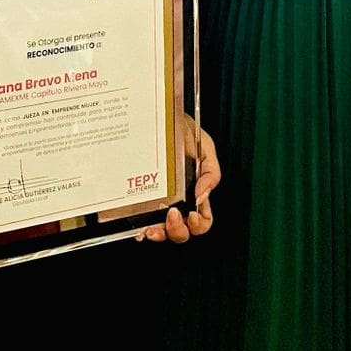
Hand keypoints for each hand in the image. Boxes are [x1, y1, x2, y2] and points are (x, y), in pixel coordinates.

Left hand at [141, 123, 219, 243]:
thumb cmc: (184, 131)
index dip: (199, 223)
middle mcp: (179, 201)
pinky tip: (139, 228)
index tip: (191, 212)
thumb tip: (202, 196)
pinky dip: (140, 230)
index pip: (202, 220)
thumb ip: (211, 172)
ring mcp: (159, 203)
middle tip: (171, 214)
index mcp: (197, 191)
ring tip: (152, 227)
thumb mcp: (204, 147)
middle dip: (178, 229)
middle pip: (183, 231)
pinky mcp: (141, 200)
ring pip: (162, 232)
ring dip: (160, 234)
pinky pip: (141, 223)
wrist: (162, 117)